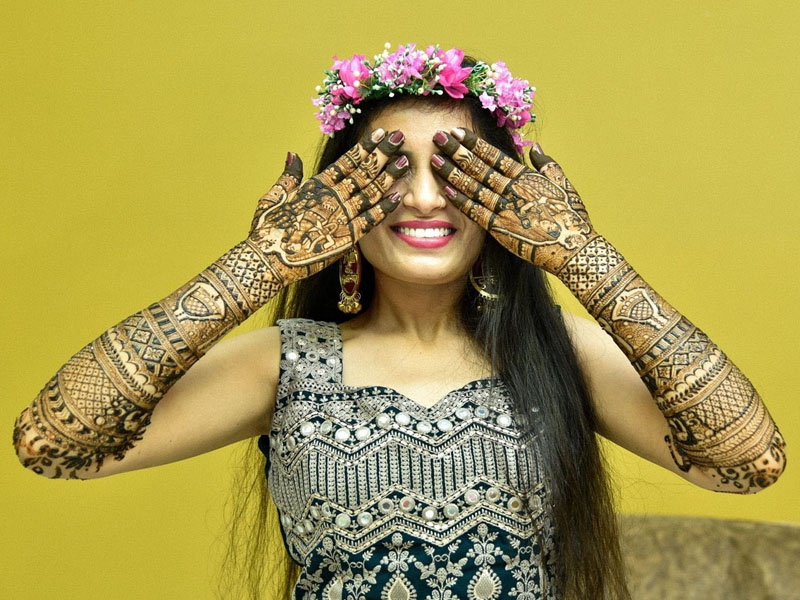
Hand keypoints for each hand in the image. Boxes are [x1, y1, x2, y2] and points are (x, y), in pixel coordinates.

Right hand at [247, 128, 408, 284]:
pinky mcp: (346, 237)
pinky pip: (370, 220)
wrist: (268, 260)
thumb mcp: (273, 198)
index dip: (365, 147)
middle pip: (362, 172)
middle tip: (400, 138)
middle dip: (382, 154)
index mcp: (315, 186)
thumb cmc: (267, 231)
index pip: (346, 161)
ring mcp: (340, 216)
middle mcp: (331, 197)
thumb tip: (293, 154)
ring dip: (388, 177)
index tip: (380, 133)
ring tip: (405, 162)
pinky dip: (384, 208)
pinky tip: (398, 196)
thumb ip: (288, 176)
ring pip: (370, 192)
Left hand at [431, 127, 597, 273]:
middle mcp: (512, 189)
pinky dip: (460, 200)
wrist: (572, 247)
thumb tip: (535, 147)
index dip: (474, 142)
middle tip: (438, 137)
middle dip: (457, 151)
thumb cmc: (571, 217)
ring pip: (473, 186)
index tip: (458, 131)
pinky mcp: (499, 228)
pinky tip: (445, 190)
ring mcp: (504, 208)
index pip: (494, 155)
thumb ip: (547, 164)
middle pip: (479, 166)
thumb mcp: (564, 183)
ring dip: (452, 172)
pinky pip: (475, 212)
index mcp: (527, 176)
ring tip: (435, 159)